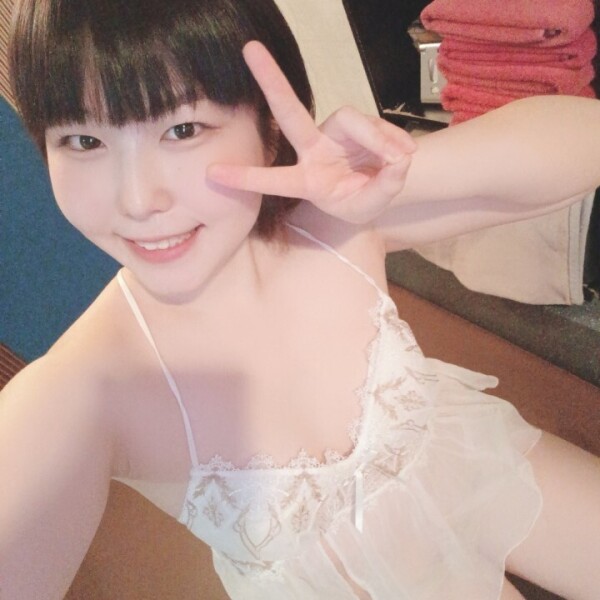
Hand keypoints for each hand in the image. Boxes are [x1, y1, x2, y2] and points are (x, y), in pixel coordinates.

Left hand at [207, 41, 416, 224]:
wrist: (377, 189)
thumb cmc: (360, 202)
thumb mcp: (369, 205)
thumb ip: (383, 186)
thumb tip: (399, 160)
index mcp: (307, 180)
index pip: (275, 179)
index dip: (247, 177)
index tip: (213, 174)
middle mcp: (313, 150)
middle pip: (290, 112)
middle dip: (272, 81)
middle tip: (250, 49)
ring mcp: (333, 132)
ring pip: (353, 120)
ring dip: (379, 140)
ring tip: (398, 160)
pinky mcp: (353, 122)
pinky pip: (374, 123)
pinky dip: (392, 139)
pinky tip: (403, 153)